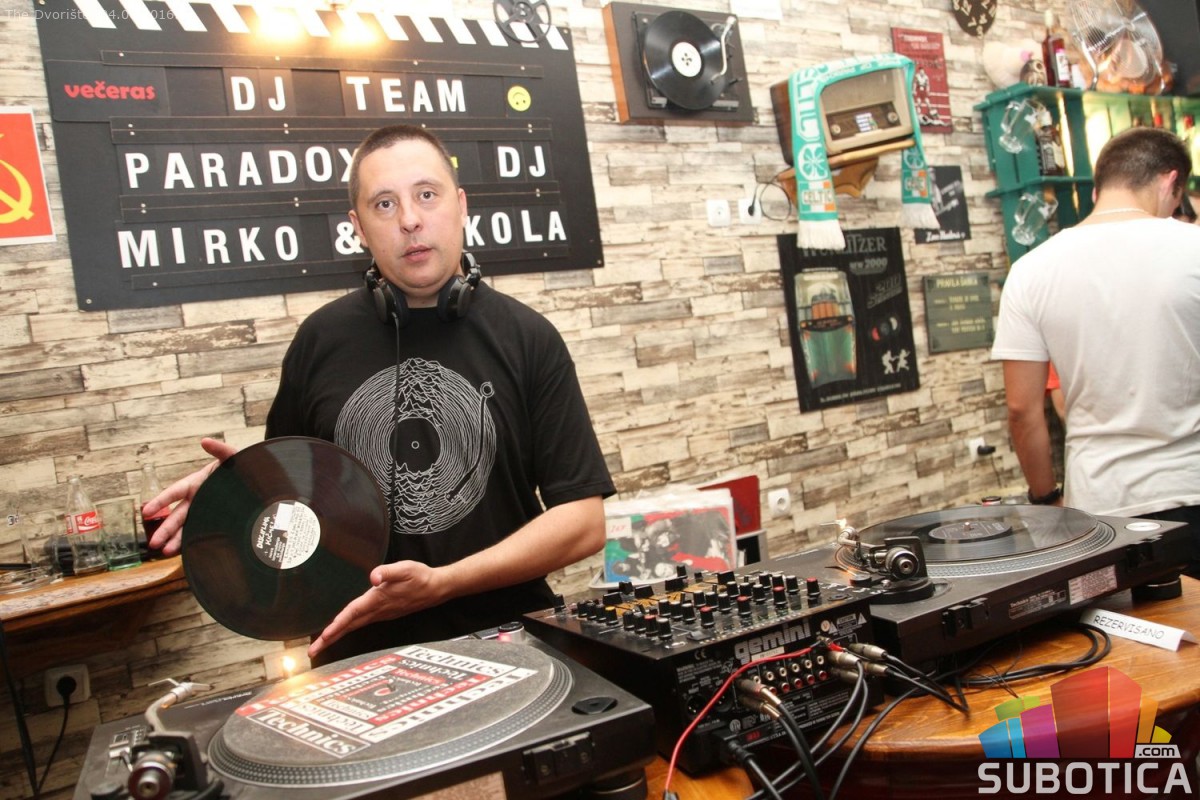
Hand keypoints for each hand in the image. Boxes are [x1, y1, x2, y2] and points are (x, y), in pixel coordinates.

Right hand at [142, 437, 238, 556]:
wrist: (260, 480)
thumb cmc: (243, 466)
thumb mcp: (233, 457)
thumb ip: (220, 450)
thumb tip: (205, 441)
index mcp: (197, 483)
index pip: (175, 492)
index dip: (160, 501)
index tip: (146, 511)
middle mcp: (197, 499)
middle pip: (177, 516)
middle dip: (164, 529)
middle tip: (153, 543)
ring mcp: (205, 511)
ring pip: (186, 527)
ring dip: (175, 540)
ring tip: (163, 552)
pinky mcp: (215, 521)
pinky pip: (200, 532)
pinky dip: (191, 542)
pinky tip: (183, 553)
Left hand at [307, 561, 444, 659]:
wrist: (436, 588)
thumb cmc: (421, 577)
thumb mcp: (406, 569)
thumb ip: (389, 571)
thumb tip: (374, 576)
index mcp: (378, 600)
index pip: (353, 614)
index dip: (338, 625)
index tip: (324, 636)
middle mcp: (378, 611)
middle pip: (349, 626)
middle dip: (330, 639)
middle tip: (312, 652)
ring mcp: (381, 614)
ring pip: (354, 627)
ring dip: (337, 636)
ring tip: (321, 644)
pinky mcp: (383, 613)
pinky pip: (360, 624)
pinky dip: (347, 629)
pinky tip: (341, 629)